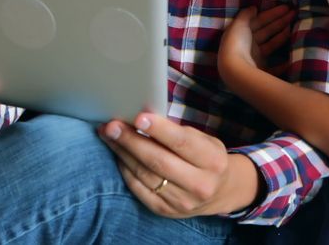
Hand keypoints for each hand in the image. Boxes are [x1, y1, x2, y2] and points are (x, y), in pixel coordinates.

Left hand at [99, 113, 259, 217]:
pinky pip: (138, 189)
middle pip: (158, 160)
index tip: (138, 117)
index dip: (159, 130)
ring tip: (108, 135)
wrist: (220, 192)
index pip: (181, 143)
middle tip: (112, 126)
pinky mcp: (165, 211)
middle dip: (131, 141)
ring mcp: (181, 201)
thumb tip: (143, 117)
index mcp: (212, 161)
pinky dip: (125, 170)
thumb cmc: (207, 157)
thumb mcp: (204, 140)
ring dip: (122, 153)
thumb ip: (179, 132)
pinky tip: (118, 154)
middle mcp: (199, 184)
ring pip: (144, 174)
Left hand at [218, 5, 293, 83]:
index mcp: (241, 34)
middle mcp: (247, 46)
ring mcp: (255, 59)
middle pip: (266, 31)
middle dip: (280, 22)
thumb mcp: (239, 24)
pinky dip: (283, 64)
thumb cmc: (237, 43)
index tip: (286, 7)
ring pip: (271, 45)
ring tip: (296, 28)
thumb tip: (253, 7)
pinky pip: (275, 67)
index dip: (272, 14)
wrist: (235, 70)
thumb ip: (246, 14)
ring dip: (282, 37)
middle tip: (295, 13)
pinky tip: (291, 57)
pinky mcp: (261, 72)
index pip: (258, 21)